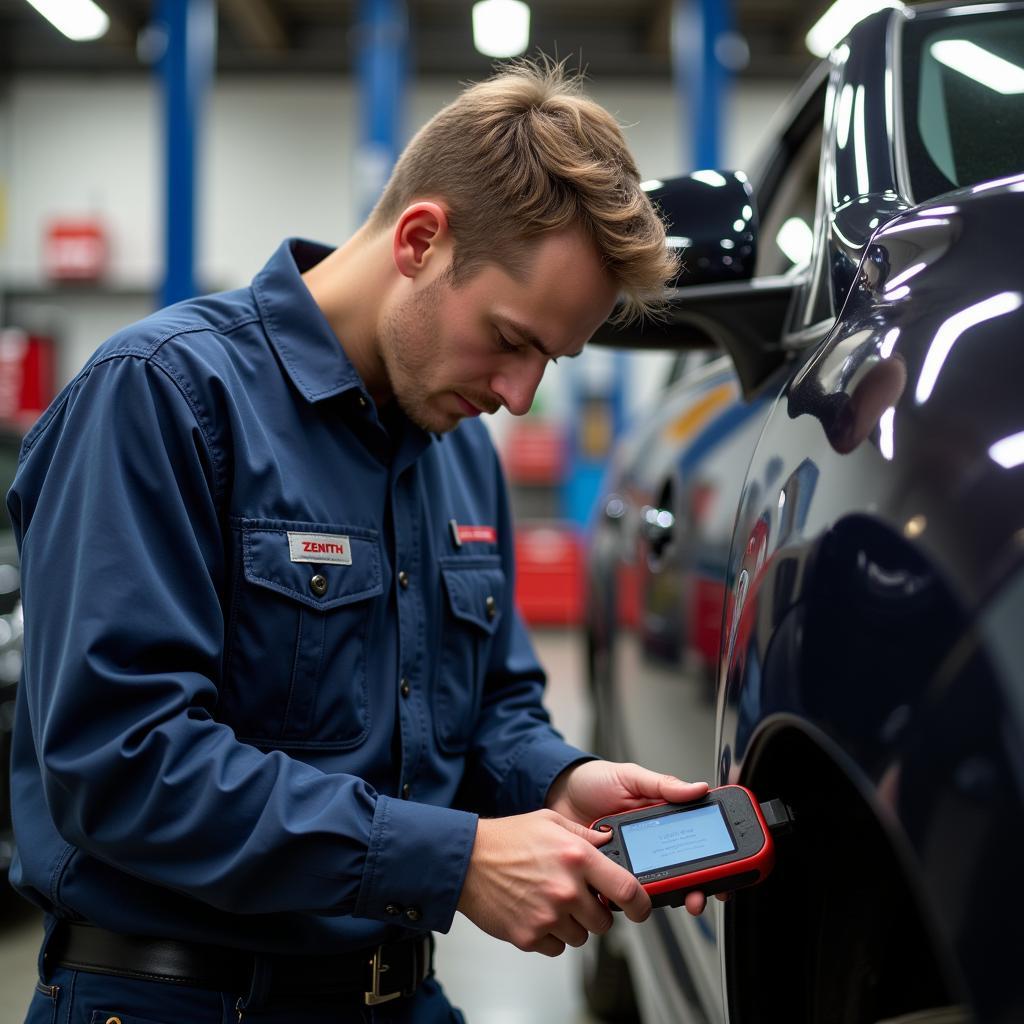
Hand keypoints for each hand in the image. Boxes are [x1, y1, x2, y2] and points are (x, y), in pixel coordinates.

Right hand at [457, 809, 650, 956]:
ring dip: (571, 923)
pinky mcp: (530, 936)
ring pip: (581, 936)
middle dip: (595, 911)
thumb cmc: (505, 840)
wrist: (466, 861)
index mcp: (576, 857)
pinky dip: (550, 935)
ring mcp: (548, 915)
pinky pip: (556, 947)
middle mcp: (566, 888)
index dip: (641, 904)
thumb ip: (584, 833)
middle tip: (576, 896)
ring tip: (549, 900)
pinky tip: (535, 911)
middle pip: (604, 921)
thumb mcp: (549, 821)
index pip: (627, 889)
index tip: (641, 909)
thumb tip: (608, 842)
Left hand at [546, 760, 715, 916]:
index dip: (715, 860)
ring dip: (668, 896)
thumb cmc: (594, 781)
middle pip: (683, 871)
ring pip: (657, 886)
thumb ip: (663, 785)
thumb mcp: (631, 776)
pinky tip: (630, 897)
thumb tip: (699, 788)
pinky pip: (622, 890)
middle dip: (697, 888)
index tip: (727, 872)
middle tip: (698, 896)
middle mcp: (650, 843)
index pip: (695, 841)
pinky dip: (628, 898)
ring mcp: (630, 860)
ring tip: (670, 897)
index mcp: (661, 819)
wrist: (557, 791)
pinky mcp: (607, 873)